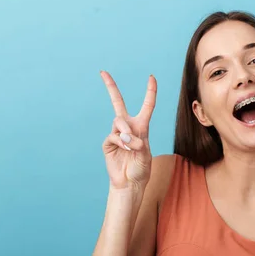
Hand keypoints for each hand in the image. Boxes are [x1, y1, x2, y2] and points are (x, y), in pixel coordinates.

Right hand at [100, 71, 156, 189]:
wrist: (130, 183)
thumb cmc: (142, 169)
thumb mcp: (146, 154)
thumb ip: (137, 142)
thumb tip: (124, 135)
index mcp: (142, 127)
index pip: (147, 106)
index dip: (150, 92)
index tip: (152, 77)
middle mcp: (128, 127)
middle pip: (117, 103)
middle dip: (110, 87)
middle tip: (103, 72)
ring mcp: (116, 134)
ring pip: (119, 122)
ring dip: (127, 133)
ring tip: (132, 146)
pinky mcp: (108, 143)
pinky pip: (113, 136)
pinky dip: (121, 142)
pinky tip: (126, 150)